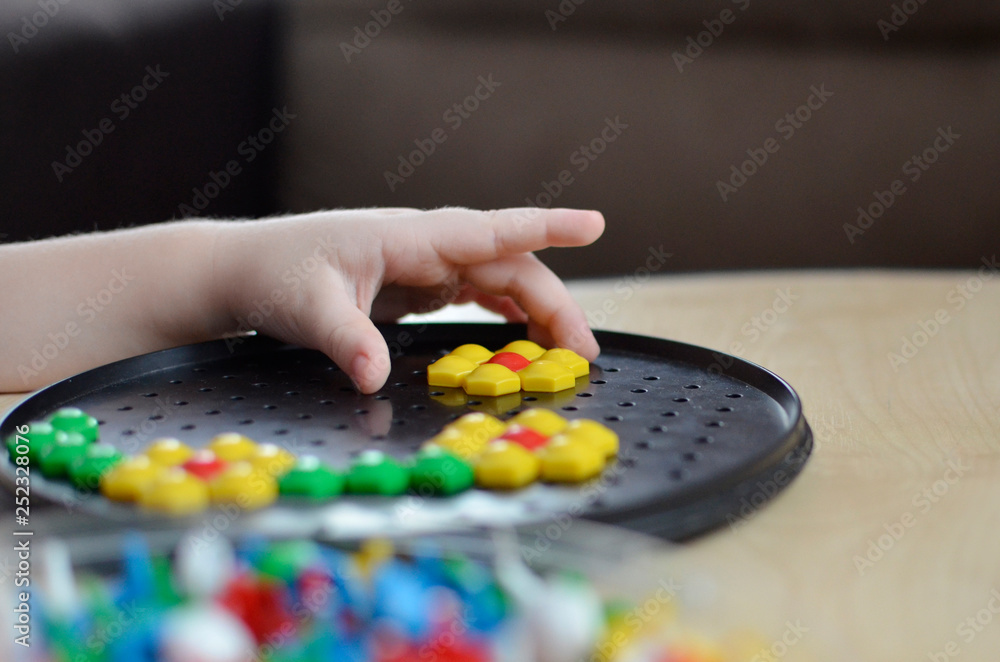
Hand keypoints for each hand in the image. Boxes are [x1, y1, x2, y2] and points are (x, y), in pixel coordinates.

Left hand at [213, 207, 604, 392]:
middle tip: (583, 352)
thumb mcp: (304, 308)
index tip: (593, 225)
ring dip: (536, 311)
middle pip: (507, 265)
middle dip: (552, 303)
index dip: (544, 228)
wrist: (245, 271)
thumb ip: (345, 339)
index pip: (487, 230)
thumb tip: (374, 377)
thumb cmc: (273, 275)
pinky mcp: (417, 283)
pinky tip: (524, 334)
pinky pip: (477, 293)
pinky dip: (507, 313)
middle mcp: (424, 245)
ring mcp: (423, 263)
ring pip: (499, 278)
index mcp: (405, 238)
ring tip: (566, 350)